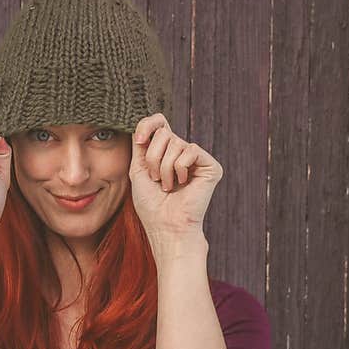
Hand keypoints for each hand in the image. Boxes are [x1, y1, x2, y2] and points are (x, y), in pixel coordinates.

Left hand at [129, 113, 222, 239]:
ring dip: (164, 168)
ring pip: (175, 142)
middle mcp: (182, 152)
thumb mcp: (138, 170)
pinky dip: (180, 169)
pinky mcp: (210, 166)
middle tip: (156, 180)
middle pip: (164, 132)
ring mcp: (197, 159)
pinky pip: (190, 150)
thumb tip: (145, 123)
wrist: (165, 226)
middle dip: (153, 157)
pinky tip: (183, 184)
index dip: (148, 124)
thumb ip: (140, 145)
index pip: (159, 122)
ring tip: (168, 186)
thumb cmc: (151, 205)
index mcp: (165, 152)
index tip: (138, 140)